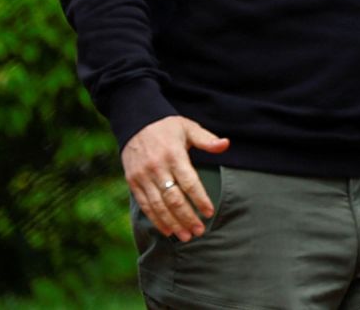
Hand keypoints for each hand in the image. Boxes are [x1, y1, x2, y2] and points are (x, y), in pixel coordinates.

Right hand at [122, 115, 229, 241]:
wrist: (136, 123)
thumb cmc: (168, 127)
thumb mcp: (189, 127)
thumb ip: (207, 139)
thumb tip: (226, 144)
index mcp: (173, 155)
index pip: (189, 182)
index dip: (199, 199)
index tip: (209, 212)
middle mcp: (157, 168)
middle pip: (173, 198)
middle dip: (187, 217)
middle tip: (200, 231)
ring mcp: (143, 177)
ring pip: (158, 206)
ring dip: (172, 223)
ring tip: (186, 236)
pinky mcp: (133, 182)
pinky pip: (145, 205)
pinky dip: (156, 219)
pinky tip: (167, 230)